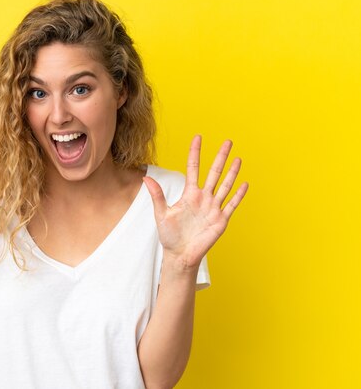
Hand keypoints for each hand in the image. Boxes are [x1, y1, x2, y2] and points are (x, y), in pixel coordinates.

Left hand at [143, 135, 247, 270]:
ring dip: (232, 172)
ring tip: (238, 158)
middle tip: (228, 141)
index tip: (198, 137)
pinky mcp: (220, 219)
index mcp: (189, 194)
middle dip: (220, 157)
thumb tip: (146, 178)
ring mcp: (213, 208)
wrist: (180, 254)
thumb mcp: (161, 214)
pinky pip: (231, 204)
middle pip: (214, 172)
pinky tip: (244, 184)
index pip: (193, 168)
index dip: (195, 152)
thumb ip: (157, 196)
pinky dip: (238, 195)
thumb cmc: (169, 235)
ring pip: (225, 185)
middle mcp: (203, 198)